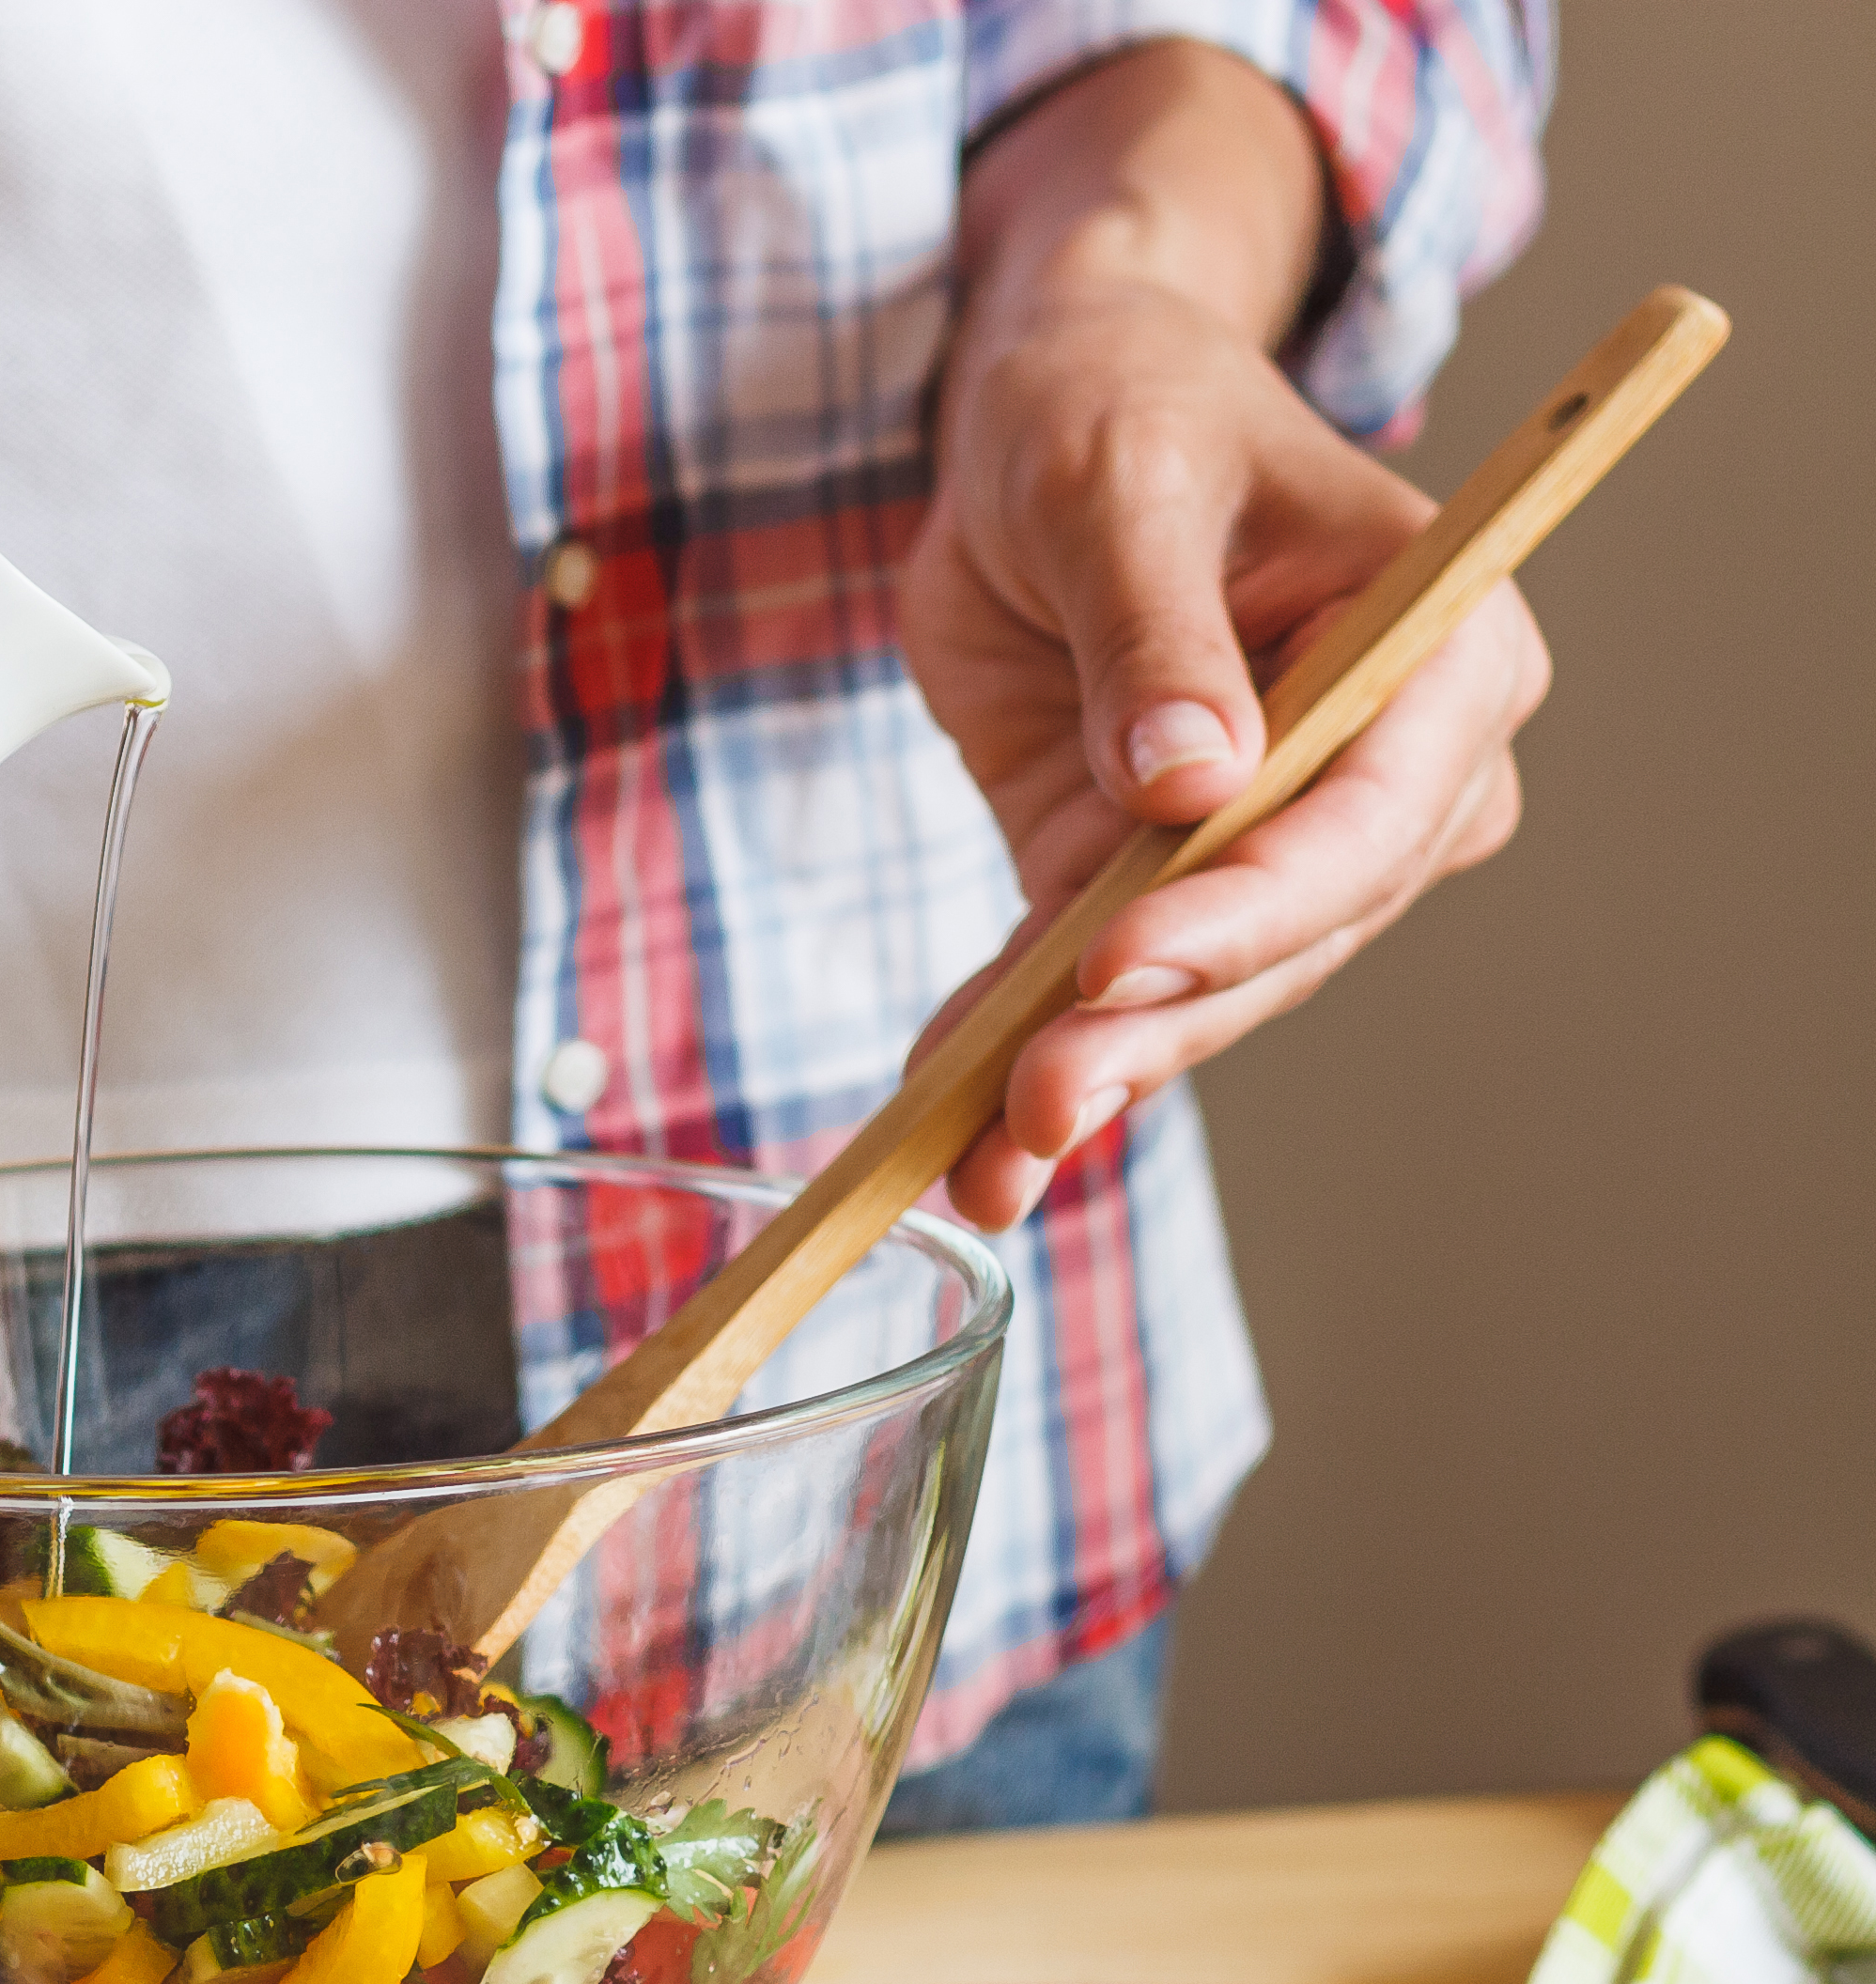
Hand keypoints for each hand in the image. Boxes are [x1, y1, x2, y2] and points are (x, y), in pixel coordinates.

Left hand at [900, 43, 1549, 1229]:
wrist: (1049, 416)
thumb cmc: (1118, 406)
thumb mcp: (1120, 482)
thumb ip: (1154, 627)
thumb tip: (1196, 779)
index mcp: (1442, 649)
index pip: (1369, 816)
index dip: (1252, 904)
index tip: (1123, 956)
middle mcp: (1387, 772)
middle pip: (1289, 936)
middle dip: (1160, 1026)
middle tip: (1039, 1102)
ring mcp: (1270, 843)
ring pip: (1198, 992)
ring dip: (1087, 1077)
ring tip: (982, 1160)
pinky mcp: (1149, 880)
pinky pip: (1097, 991)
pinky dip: (1021, 1059)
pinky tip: (960, 1144)